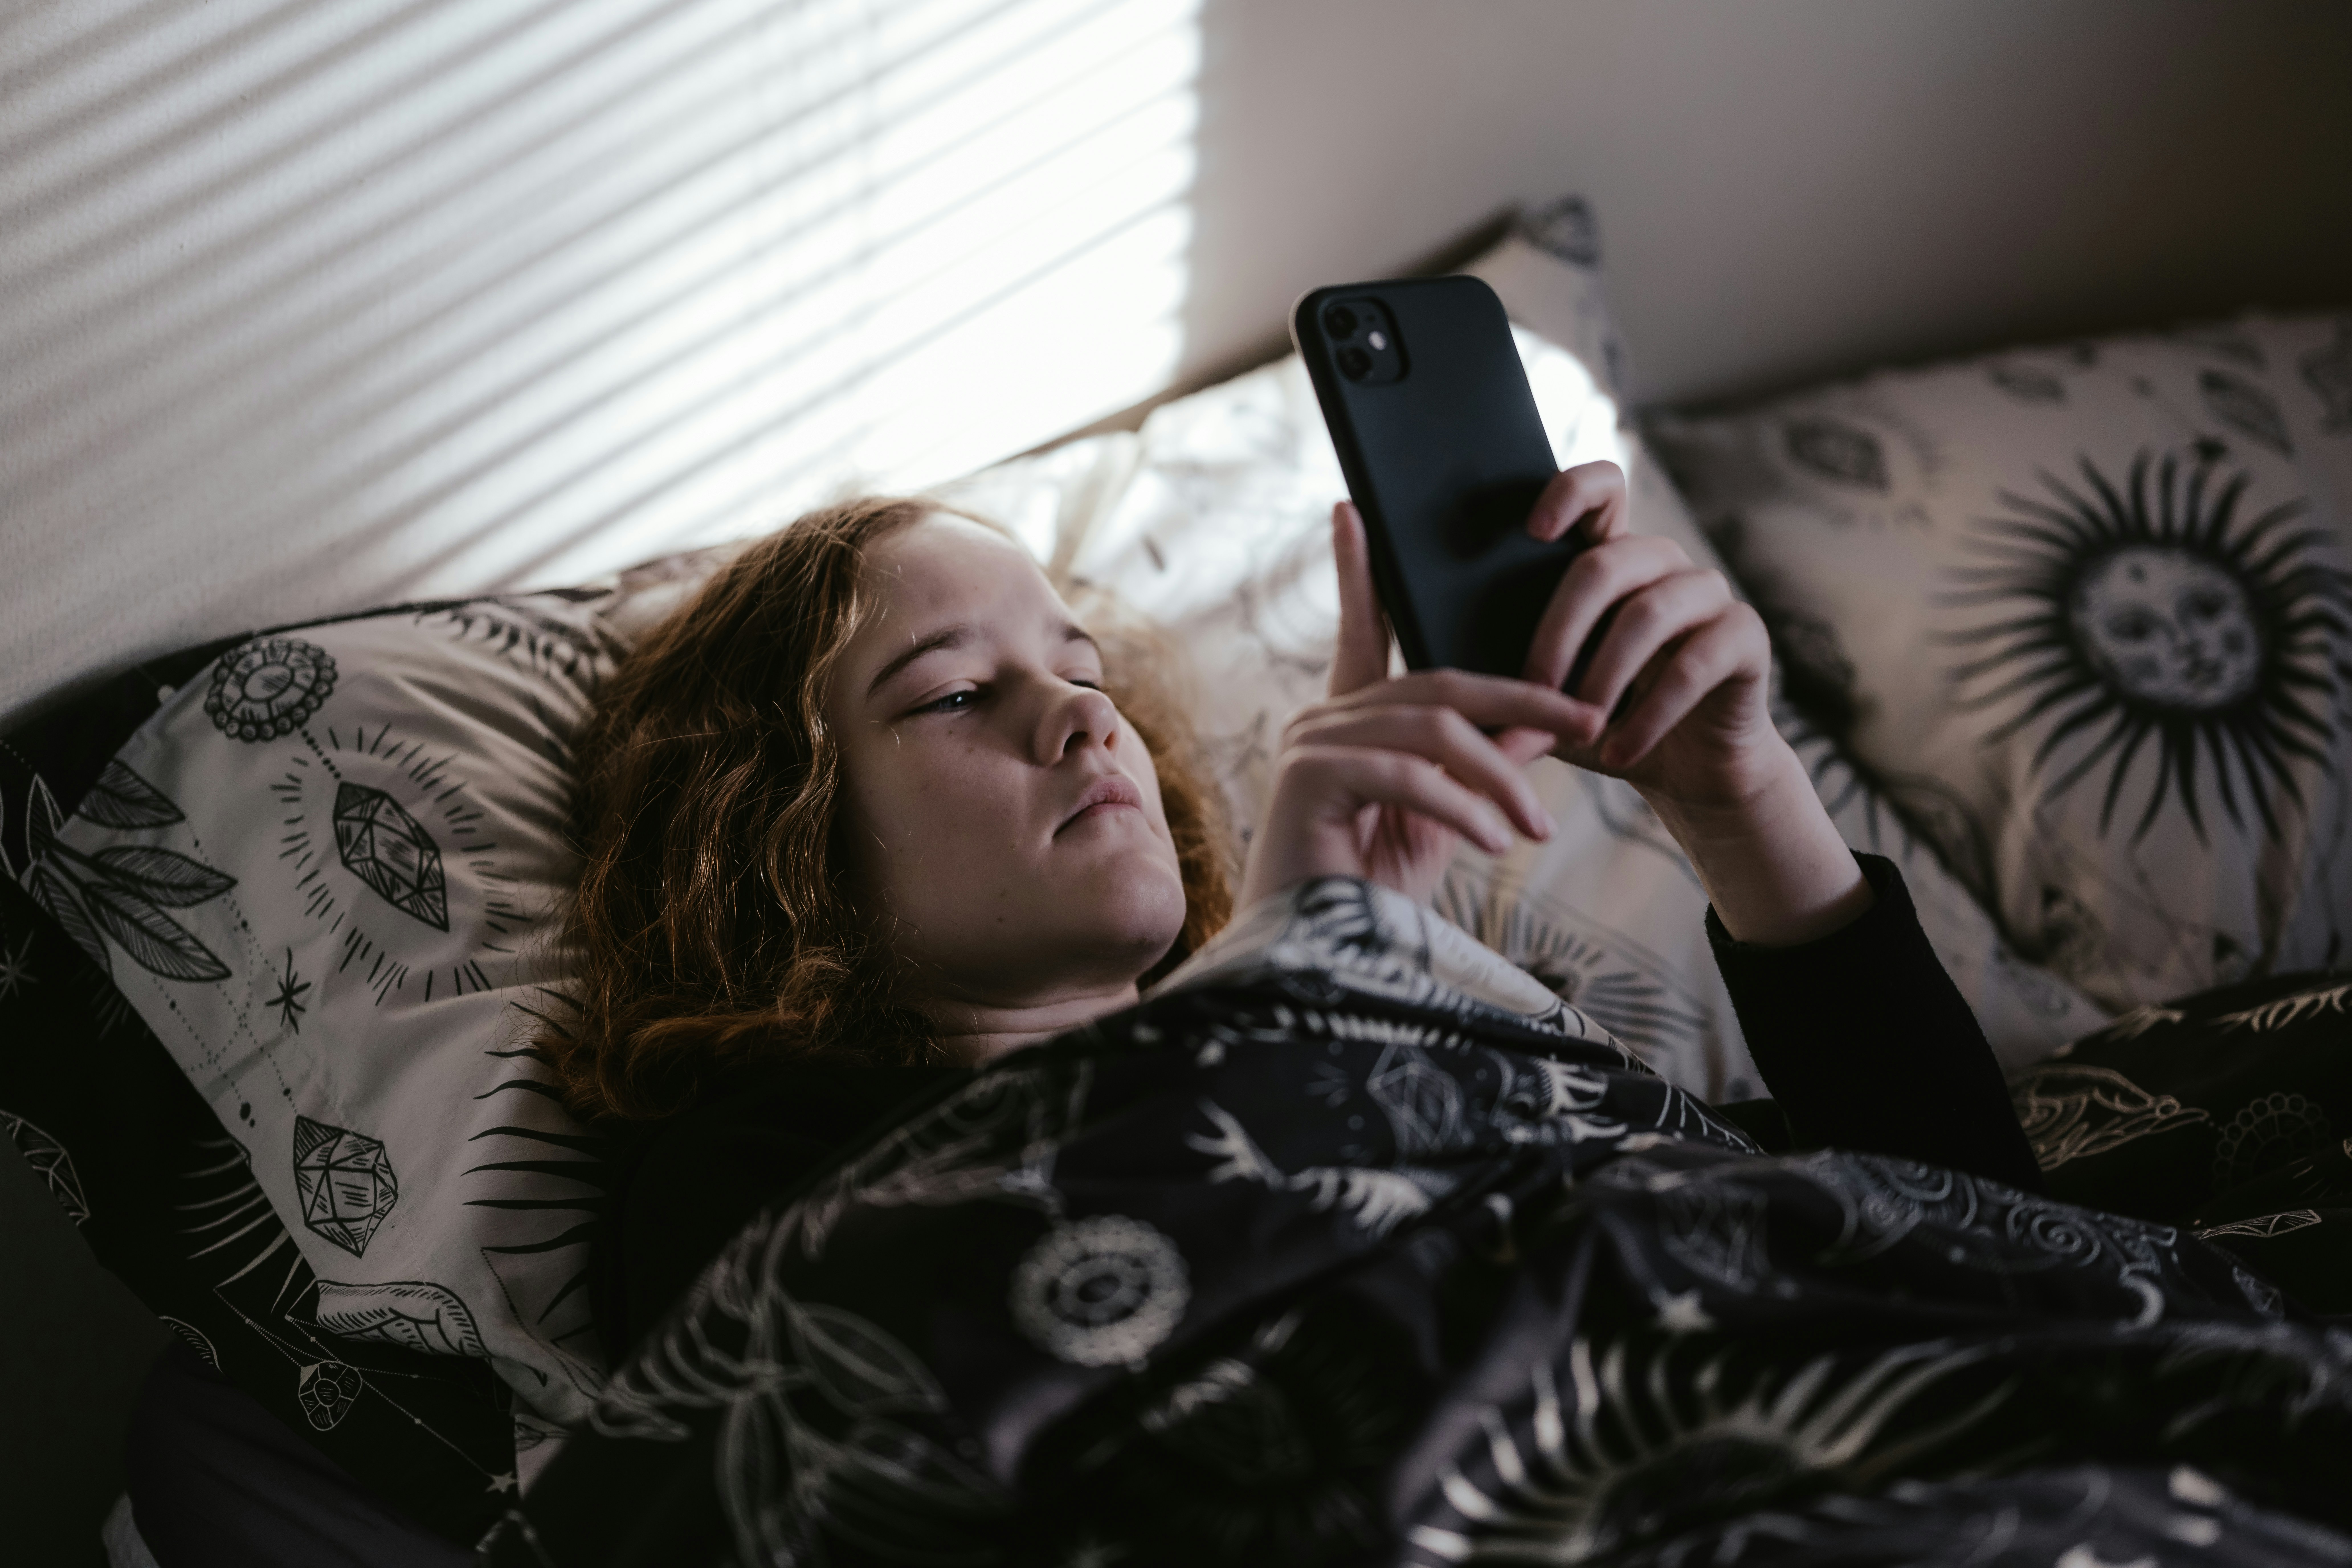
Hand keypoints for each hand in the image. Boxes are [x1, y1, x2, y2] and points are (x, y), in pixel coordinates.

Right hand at [1235, 504, 1585, 907]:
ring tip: (1537, 829)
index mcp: (1348, 721)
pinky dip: (1461, 807)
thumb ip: (1479, 771)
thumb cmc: (1371, 895)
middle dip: (1523, 702)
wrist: (1313, 961)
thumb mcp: (1443, 823)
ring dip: (1500, 778)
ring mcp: (1310, 746)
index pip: (1362, 631)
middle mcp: (1321, 720)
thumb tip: (1536, 730)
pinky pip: (1405, 775)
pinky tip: (1495, 841)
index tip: (1353, 512)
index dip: (1358, 572)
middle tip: (1590, 721)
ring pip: (1432, 731)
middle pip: (1439, 687)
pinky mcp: (1308, 780)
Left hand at [1518, 462, 1781, 818]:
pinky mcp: (1746, 638)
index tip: (1533, 529)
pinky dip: (1649, 715)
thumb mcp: (1549, 699)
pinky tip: (1618, 751)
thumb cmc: (1604, 720)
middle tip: (1532, 688)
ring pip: (1649, 613)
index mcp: (1615, 558)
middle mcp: (1665, 564)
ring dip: (1604, 676)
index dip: (1570, 492)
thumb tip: (1445, 696)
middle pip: (1606, 563)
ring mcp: (1710, 595)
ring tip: (1579, 726)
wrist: (1684, 768)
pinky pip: (1693, 665)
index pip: (1602, 489)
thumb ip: (1510, 684)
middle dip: (1559, 629)